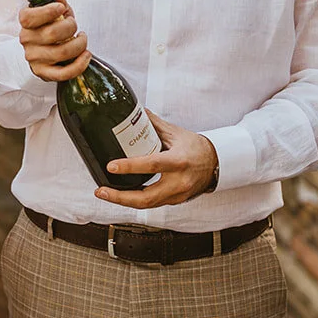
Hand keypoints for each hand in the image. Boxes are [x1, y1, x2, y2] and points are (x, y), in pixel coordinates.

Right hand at [18, 0, 90, 81]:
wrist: (43, 50)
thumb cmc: (50, 26)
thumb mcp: (53, 9)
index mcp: (25, 22)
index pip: (30, 17)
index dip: (48, 11)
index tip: (62, 8)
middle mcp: (26, 40)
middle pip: (52, 34)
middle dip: (71, 26)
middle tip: (75, 25)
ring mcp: (34, 58)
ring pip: (61, 52)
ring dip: (80, 43)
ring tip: (82, 39)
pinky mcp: (43, 73)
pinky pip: (63, 73)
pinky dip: (79, 64)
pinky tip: (86, 55)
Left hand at [95, 112, 218, 208]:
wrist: (217, 164)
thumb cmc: (196, 147)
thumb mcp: (176, 133)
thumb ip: (154, 124)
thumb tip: (135, 112)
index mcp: (178, 161)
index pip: (152, 165)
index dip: (130, 167)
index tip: (111, 166)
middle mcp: (178, 182)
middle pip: (145, 198)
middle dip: (119, 197)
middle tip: (101, 191)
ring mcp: (177, 195)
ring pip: (147, 205)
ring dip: (123, 201)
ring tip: (105, 193)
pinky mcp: (175, 201)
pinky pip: (152, 204)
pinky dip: (135, 200)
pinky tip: (122, 195)